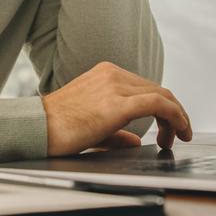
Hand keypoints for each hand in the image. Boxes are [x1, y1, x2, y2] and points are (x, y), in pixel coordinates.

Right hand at [41, 61, 192, 155]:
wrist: (36, 128)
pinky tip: (179, 131)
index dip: (163, 108)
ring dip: (176, 118)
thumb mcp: (92, 126)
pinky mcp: (118, 103)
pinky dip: (176, 117)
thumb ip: (116, 132)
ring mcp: (116, 86)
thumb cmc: (56, 129)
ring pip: (163, 96)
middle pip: (158, 90)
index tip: (166, 128)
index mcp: (105, 74)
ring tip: (174, 139)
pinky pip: (159, 104)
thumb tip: (135, 141)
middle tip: (173, 138)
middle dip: (173, 114)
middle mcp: (112, 74)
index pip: (145, 87)